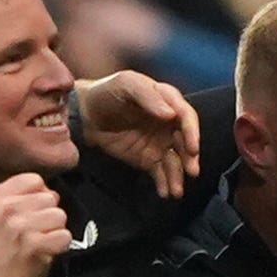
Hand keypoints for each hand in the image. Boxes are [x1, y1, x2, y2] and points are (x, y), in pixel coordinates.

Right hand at [0, 172, 71, 276]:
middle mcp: (7, 208)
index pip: (35, 181)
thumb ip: (19, 197)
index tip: (30, 214)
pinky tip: (44, 253)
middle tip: (33, 233)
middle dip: (48, 215)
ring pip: (60, 216)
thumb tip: (52, 192)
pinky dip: (59, 247)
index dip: (39, 197)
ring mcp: (21, 227)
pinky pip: (65, 236)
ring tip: (39, 243)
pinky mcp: (35, 246)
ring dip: (55, 231)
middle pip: (51, 198)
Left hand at [77, 71, 200, 198]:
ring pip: (175, 161)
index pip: (186, 117)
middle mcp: (168, 124)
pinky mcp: (148, 159)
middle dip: (189, 157)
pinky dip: (164, 183)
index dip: (191, 132)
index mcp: (167, 102)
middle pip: (185, 141)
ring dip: (178, 175)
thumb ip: (148, 96)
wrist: (85, 114)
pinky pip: (160, 173)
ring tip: (177, 190)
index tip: (192, 147)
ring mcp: (159, 143)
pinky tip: (166, 193)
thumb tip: (171, 114)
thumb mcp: (126, 83)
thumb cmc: (107, 92)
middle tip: (191, 170)